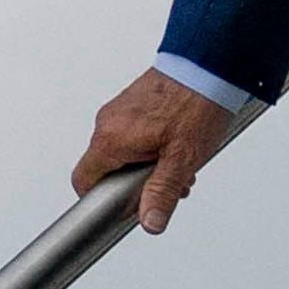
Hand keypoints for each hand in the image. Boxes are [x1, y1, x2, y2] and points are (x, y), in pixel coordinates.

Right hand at [73, 69, 245, 232]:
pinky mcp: (131, 104)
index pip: (83, 181)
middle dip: (138, 184)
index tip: (126, 206)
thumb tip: (149, 223)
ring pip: (123, 154)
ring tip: (180, 163)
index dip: (101, 201)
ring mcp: (118, 111)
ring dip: (148, 166)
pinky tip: (176, 145)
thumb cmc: (193, 105)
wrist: (204, 65)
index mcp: (111, 139)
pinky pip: (131, 136)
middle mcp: (107, 123)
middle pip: (107, 170)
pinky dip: (150, 147)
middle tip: (169, 184)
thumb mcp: (181, 159)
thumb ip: (161, 194)